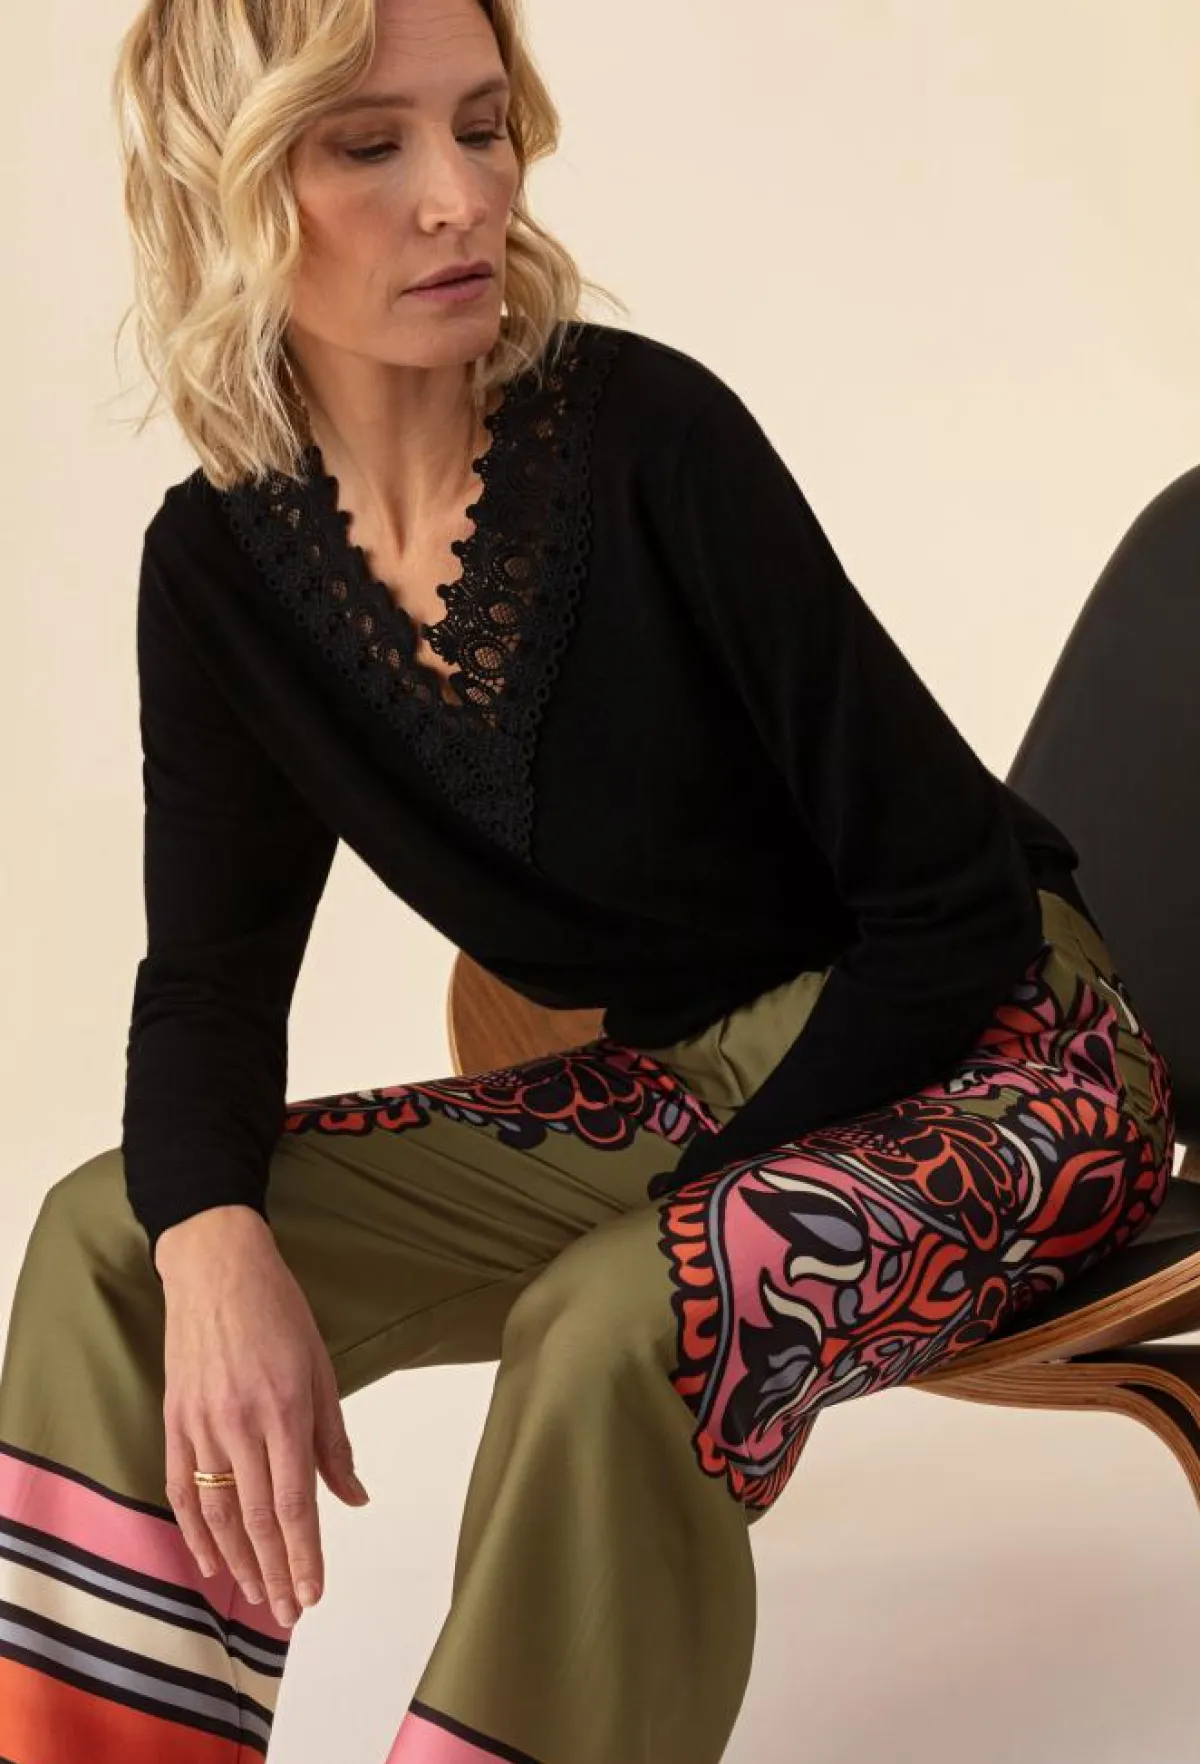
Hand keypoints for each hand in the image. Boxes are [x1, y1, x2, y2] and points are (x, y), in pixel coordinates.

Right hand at [155, 1205, 369, 1627]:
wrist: (216, 1267)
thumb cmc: (277, 1309)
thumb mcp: (320, 1367)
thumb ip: (333, 1440)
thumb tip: (354, 1498)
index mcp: (283, 1409)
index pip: (293, 1503)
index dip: (303, 1555)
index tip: (312, 1593)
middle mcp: (239, 1423)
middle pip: (256, 1519)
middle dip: (275, 1572)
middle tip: (289, 1613)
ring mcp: (201, 1424)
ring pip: (218, 1512)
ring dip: (238, 1562)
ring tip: (256, 1597)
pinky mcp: (174, 1420)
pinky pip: (182, 1488)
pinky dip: (195, 1531)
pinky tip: (211, 1561)